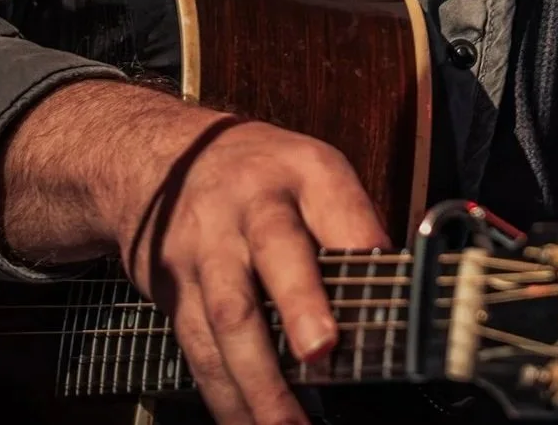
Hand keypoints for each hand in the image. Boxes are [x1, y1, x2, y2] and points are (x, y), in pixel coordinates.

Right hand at [0, 77, 390, 424]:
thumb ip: (351, 228)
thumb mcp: (313, 174)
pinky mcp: (175, 290)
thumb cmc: (261, 177)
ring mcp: (207, 249)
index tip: (388, 288)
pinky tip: (246, 423)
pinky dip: (224, 394)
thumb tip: (398, 301)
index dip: (360, 243)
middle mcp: (251, 205)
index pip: (339, 205)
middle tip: (321, 352)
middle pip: (275, 250)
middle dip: (298, 303)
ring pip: (228, 314)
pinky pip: (198, 348)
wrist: (159, 159)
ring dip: (259, 379)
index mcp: (302, 172)